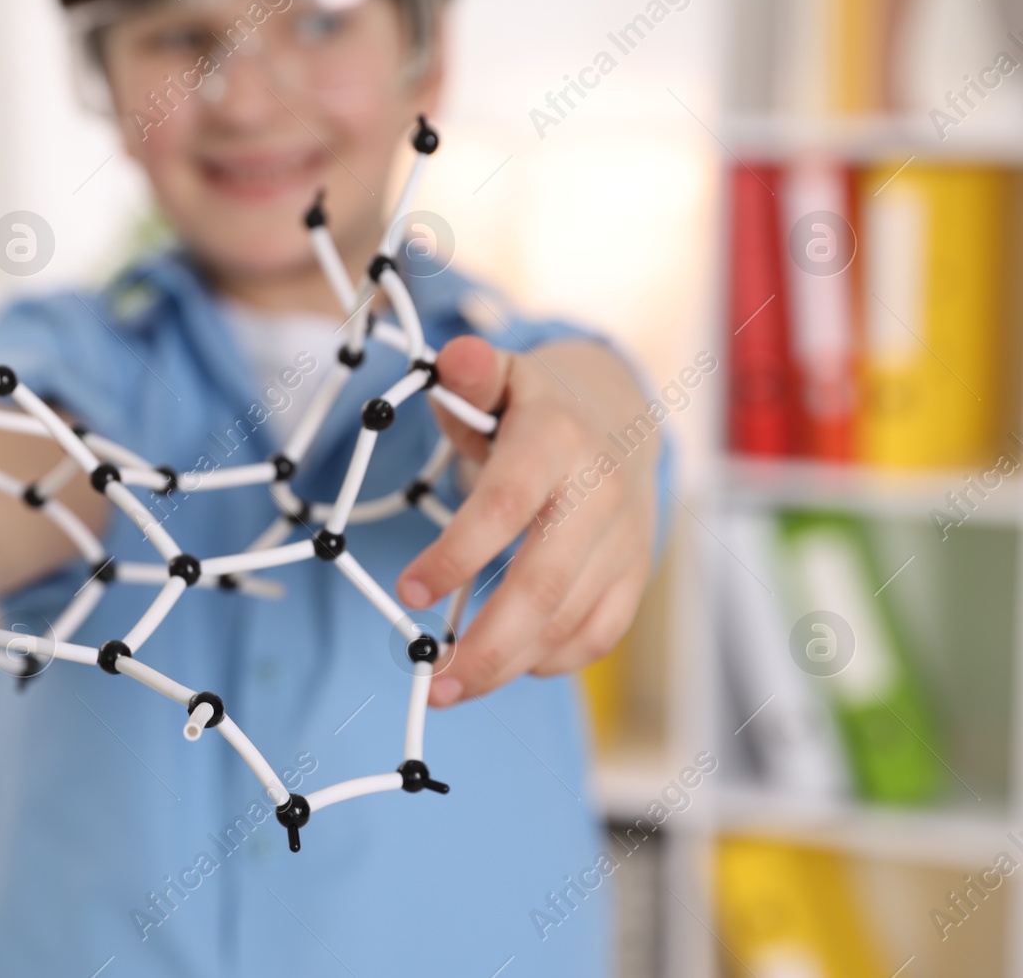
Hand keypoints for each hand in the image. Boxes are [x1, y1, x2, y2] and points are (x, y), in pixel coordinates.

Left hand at [396, 336, 659, 706]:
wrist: (619, 416)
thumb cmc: (532, 407)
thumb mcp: (500, 377)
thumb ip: (471, 373)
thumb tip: (457, 358)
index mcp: (555, 438)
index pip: (506, 505)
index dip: (457, 555)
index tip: (409, 593)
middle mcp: (599, 492)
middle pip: (543, 584)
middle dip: (485, 644)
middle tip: (431, 681)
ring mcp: (624, 538)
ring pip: (569, 621)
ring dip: (507, 665)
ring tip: (450, 685)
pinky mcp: (635, 572)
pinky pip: (598, 633)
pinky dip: (552, 660)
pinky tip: (510, 665)